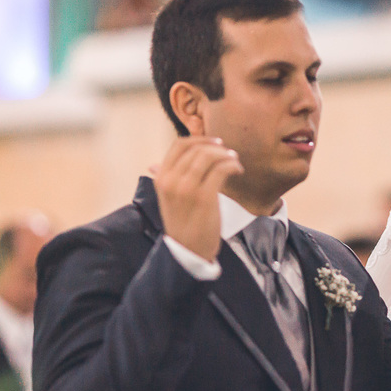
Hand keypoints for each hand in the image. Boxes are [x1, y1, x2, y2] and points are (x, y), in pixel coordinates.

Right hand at [153, 136, 242, 262]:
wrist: (187, 251)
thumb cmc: (182, 223)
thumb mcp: (167, 199)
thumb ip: (165, 179)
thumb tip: (153, 165)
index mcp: (161, 178)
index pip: (179, 145)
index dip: (200, 139)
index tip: (215, 143)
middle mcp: (171, 180)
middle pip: (197, 148)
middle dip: (217, 148)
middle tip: (229, 154)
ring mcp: (187, 188)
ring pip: (209, 156)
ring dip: (227, 155)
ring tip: (235, 162)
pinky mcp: (204, 197)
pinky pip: (221, 170)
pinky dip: (232, 165)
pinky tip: (237, 171)